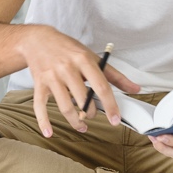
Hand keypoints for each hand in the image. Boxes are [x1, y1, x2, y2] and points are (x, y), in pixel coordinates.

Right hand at [18, 25, 140, 137]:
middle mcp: (67, 68)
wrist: (37, 40)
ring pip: (65, 106)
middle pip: (83, 99)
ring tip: (81, 125)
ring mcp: (52, 77)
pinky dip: (44, 122)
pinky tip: (50, 132)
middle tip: (93, 115)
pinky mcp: (39, 84)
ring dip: (75, 121)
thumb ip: (114, 75)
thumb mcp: (92, 57)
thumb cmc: (67, 49)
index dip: (110, 105)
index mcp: (83, 60)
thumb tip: (135, 89)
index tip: (115, 119)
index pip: (101, 86)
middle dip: (91, 113)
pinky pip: (40, 106)